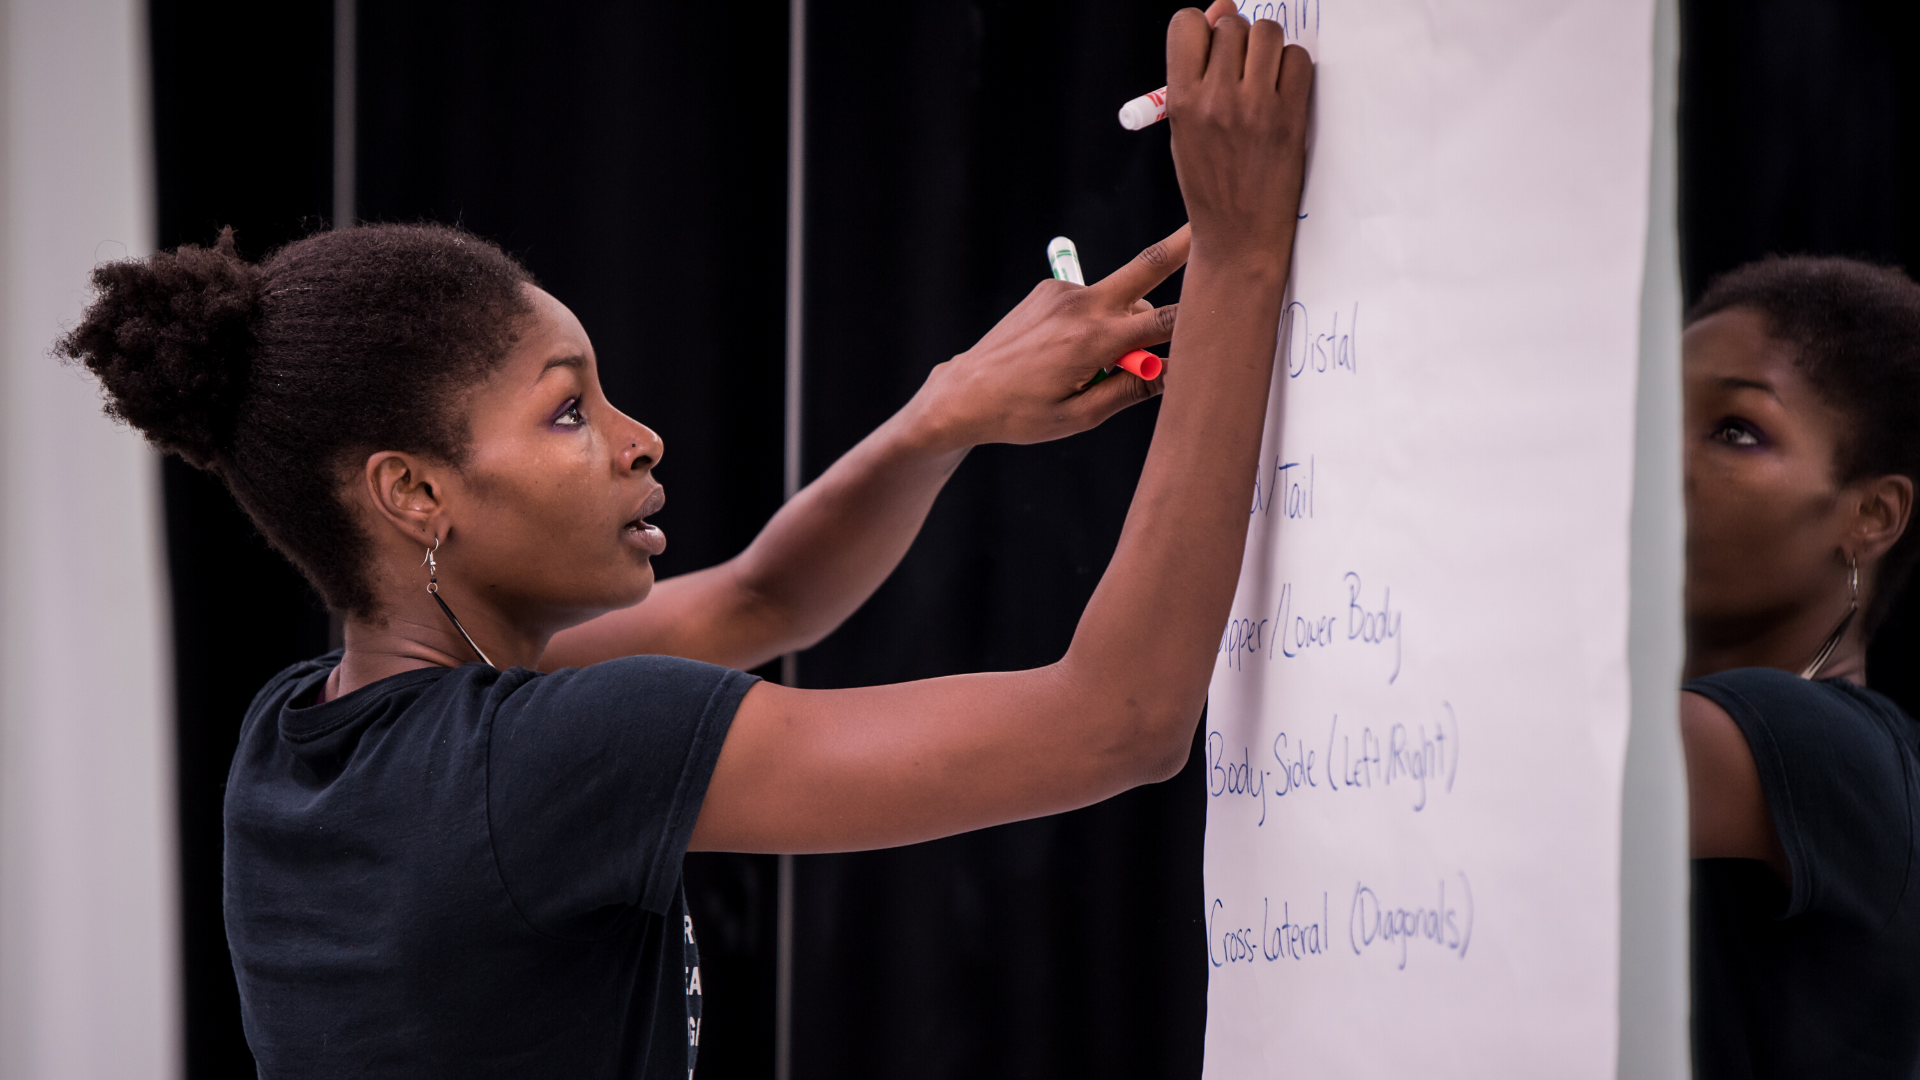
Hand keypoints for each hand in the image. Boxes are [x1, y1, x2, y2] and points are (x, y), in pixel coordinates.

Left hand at [913, 225, 1190, 448]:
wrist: (963, 393)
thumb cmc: (1020, 413)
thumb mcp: (1079, 417)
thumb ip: (1130, 391)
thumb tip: (1173, 374)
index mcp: (1092, 341)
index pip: (1164, 322)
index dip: (1197, 319)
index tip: (1225, 304)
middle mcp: (1080, 307)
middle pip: (1145, 269)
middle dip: (1182, 246)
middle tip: (1211, 223)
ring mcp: (1063, 293)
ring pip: (1120, 298)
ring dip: (1126, 321)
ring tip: (1095, 364)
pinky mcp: (1050, 288)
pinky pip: (1092, 300)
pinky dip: (1097, 319)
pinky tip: (1070, 349)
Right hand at [1166, 1, 1312, 271]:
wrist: (1239, 237)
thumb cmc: (1210, 184)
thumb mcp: (1184, 129)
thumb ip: (1196, 71)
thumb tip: (1221, 9)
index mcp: (1181, 101)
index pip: (1187, 23)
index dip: (1202, 28)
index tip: (1210, 47)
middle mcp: (1216, 99)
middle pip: (1232, 25)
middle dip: (1238, 40)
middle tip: (1240, 72)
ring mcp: (1255, 107)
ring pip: (1268, 33)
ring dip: (1268, 48)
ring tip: (1262, 80)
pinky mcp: (1290, 117)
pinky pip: (1298, 60)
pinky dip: (1292, 69)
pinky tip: (1283, 94)